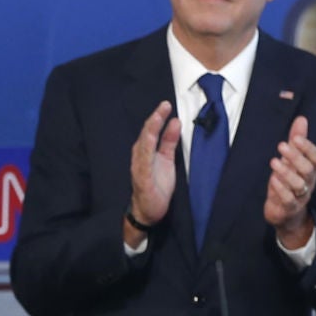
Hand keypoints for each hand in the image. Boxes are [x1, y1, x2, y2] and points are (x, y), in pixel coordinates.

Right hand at [128, 102, 179, 238]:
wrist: (148, 211)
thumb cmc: (157, 185)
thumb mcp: (167, 160)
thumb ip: (169, 141)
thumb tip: (176, 122)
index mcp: (147, 151)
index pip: (152, 130)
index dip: (158, 117)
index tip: (166, 104)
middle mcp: (140, 157)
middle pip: (146, 134)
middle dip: (154, 119)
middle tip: (164, 105)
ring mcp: (139, 168)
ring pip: (143, 146)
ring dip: (149, 131)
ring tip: (157, 118)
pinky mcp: (142, 180)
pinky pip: (143, 164)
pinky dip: (146, 152)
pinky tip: (149, 142)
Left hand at [265, 116, 315, 248]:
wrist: (287, 215)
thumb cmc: (289, 183)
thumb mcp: (292, 161)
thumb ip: (296, 141)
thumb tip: (301, 118)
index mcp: (310, 170)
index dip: (308, 148)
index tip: (295, 138)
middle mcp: (308, 182)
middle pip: (308, 169)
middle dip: (296, 157)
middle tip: (282, 146)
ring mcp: (300, 196)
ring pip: (299, 184)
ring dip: (286, 172)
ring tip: (274, 161)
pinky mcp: (289, 208)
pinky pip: (288, 199)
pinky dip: (280, 189)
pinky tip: (272, 180)